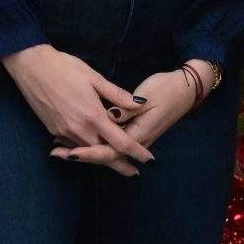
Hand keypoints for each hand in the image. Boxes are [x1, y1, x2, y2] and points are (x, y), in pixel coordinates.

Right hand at [2, 44, 154, 175]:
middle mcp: (79, 129)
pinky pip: (73, 145)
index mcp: (94, 116)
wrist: (31, 66)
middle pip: (105, 154)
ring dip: (102, 158)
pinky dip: (84, 150)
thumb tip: (140, 104)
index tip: (149, 160)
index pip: (121, 142)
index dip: (137, 152)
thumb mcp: (94, 77)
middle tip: (134, 173)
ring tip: (115, 164)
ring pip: (88, 151)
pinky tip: (89, 149)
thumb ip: (117, 95)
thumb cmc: (64, 67)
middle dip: (120, 164)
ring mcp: (64, 131)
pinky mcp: (53, 129)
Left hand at [70, 60, 217, 164]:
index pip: (111, 149)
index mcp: (138, 130)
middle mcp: (137, 138)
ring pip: (108, 150)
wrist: (186, 89)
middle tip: (57, 154)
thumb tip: (110, 116)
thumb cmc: (166, 88)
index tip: (71, 153)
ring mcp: (137, 136)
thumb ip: (126, 107)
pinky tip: (75, 139)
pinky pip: (112, 143)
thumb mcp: (147, 96)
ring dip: (84, 150)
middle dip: (82, 155)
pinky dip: (92, 142)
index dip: (90, 152)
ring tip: (59, 149)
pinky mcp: (136, 131)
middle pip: (106, 154)